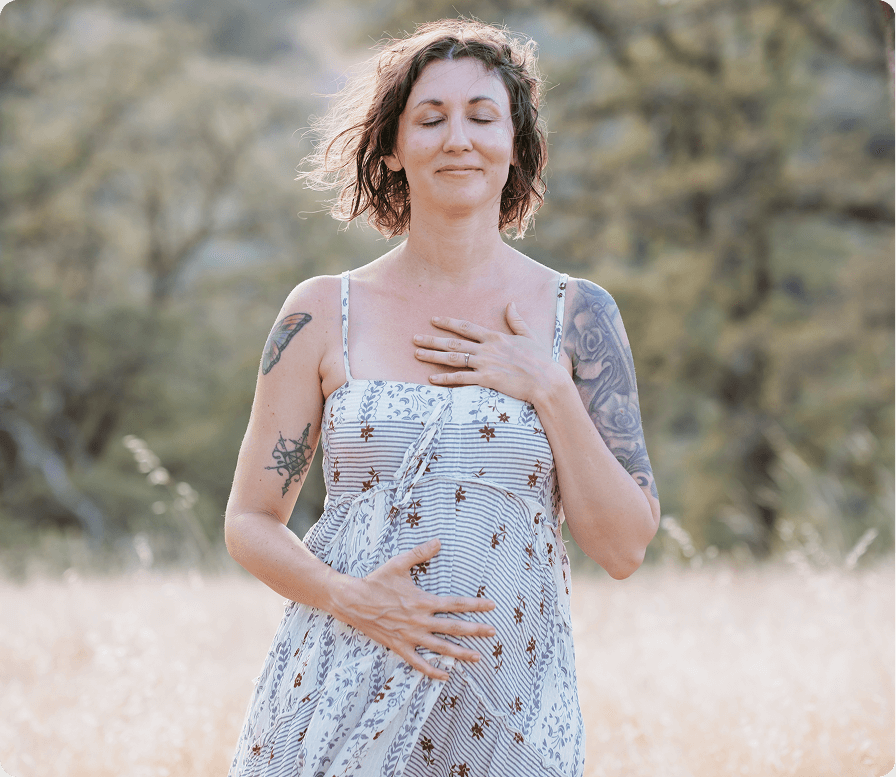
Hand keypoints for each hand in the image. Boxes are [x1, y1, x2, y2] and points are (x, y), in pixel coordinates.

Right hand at [330, 538, 496, 681]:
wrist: (352, 600)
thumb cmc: (376, 581)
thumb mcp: (399, 563)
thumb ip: (420, 553)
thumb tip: (438, 541)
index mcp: (422, 601)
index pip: (456, 603)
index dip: (475, 605)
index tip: (492, 605)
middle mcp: (420, 621)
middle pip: (454, 627)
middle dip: (476, 630)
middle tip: (493, 632)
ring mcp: (410, 636)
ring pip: (440, 648)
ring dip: (460, 653)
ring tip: (478, 657)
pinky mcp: (398, 646)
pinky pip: (418, 663)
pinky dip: (432, 670)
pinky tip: (445, 675)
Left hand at [413, 303, 560, 403]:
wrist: (547, 380)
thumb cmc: (541, 360)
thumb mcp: (529, 336)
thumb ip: (517, 321)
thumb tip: (511, 304)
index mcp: (496, 337)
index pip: (466, 327)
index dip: (448, 322)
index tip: (433, 319)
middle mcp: (487, 348)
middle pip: (453, 342)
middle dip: (432, 339)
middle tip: (414, 338)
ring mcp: (486, 364)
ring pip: (453, 358)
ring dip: (433, 355)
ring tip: (416, 354)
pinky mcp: (487, 380)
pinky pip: (461, 378)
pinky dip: (445, 378)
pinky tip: (431, 378)